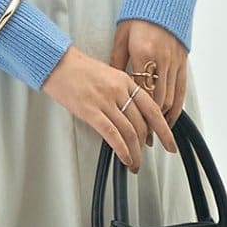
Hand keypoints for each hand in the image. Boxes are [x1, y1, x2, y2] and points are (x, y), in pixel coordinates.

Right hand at [41, 24, 182, 170]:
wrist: (57, 63)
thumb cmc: (79, 69)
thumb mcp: (109, 75)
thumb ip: (122, 92)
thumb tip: (131, 116)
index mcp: (126, 81)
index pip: (152, 108)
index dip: (163, 129)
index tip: (169, 142)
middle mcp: (119, 90)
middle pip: (141, 123)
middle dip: (146, 144)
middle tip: (146, 157)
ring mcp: (105, 101)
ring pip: (129, 131)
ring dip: (134, 152)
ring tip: (135, 164)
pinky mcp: (90, 111)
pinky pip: (112, 134)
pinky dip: (121, 149)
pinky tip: (124, 158)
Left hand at [111, 18, 188, 141]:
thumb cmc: (139, 17)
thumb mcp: (121, 37)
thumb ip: (117, 62)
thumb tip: (112, 84)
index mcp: (143, 53)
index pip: (140, 91)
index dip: (136, 113)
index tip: (131, 128)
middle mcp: (161, 59)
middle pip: (156, 100)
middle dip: (150, 122)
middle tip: (143, 139)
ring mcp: (174, 61)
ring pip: (170, 97)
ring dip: (163, 118)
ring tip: (155, 133)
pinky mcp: (183, 61)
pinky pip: (181, 89)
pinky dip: (177, 106)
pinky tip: (171, 118)